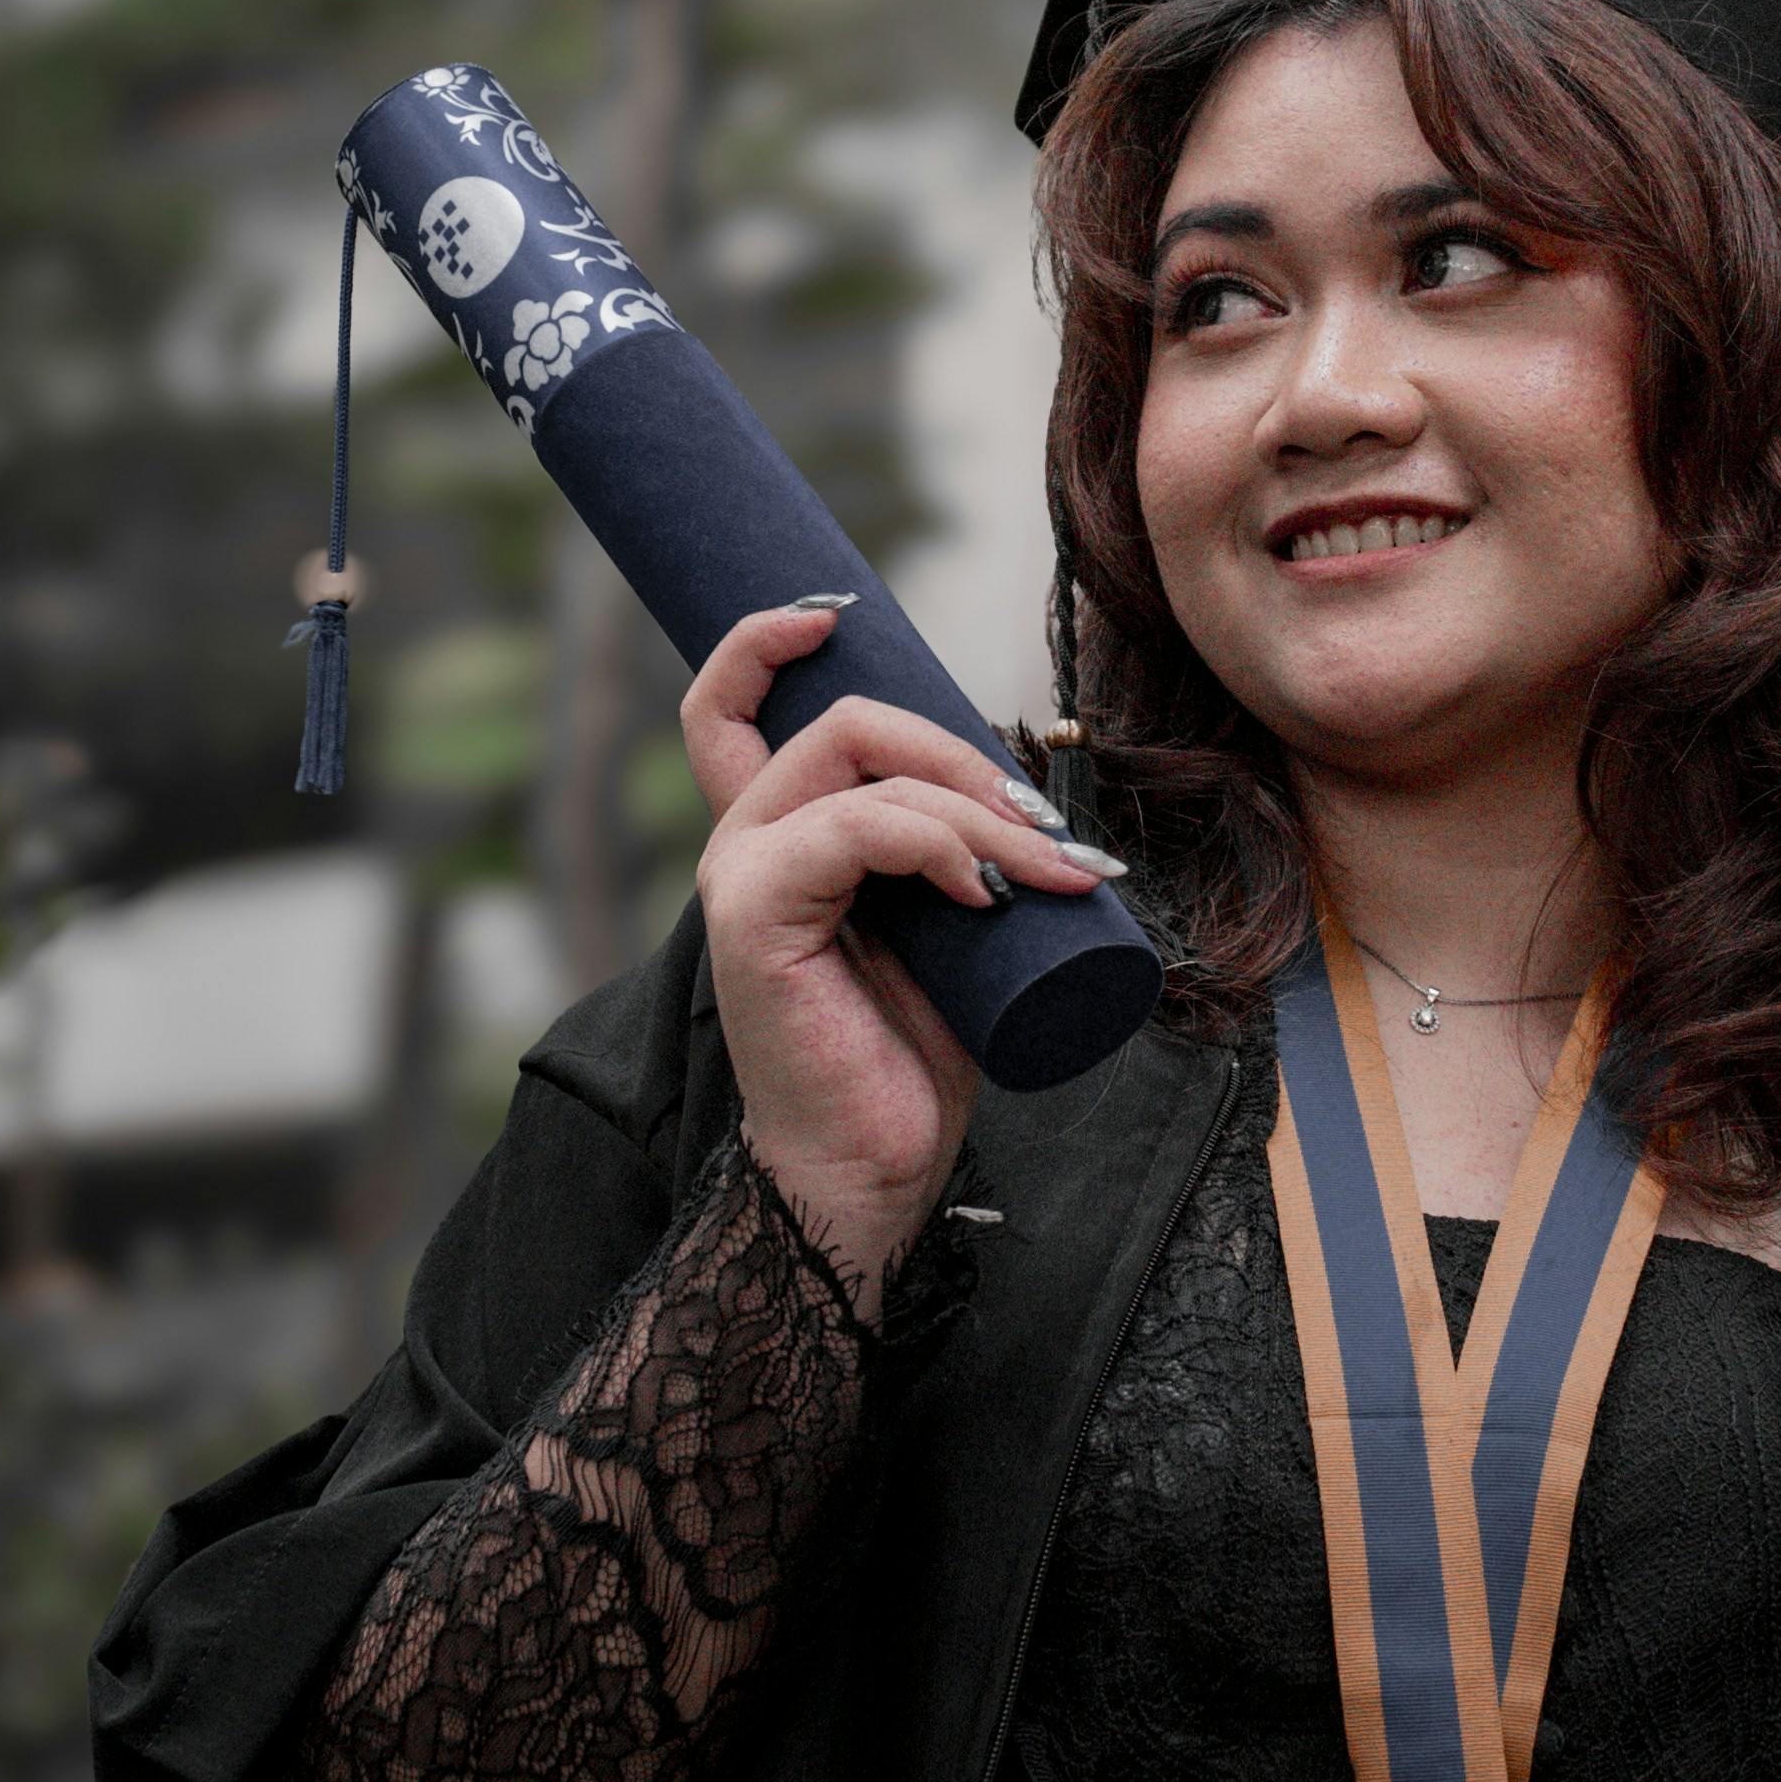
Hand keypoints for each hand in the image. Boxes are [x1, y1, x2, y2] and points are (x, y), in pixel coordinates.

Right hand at [677, 604, 1121, 1308]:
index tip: (837, 610)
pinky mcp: (756, 919)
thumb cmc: (914, 1057)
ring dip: (978, 802)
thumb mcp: (946, 924)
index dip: (768, 638)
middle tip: (1042, 826)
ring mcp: (743, 877)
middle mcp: (747, 844)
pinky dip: (937, 843)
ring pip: (862, 765)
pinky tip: (985, 895)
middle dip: (958, 746)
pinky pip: (858, 829)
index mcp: (778, 838)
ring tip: (1050, 872)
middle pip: (840, 718)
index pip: (730, 707)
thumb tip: (1024, 791)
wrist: (874, 1172)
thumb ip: (951, 850)